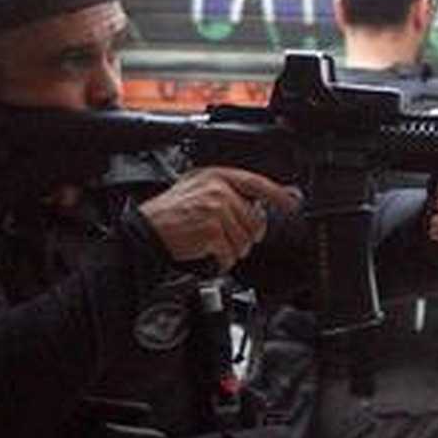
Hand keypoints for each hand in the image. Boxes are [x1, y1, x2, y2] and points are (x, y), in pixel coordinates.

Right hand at [138, 167, 299, 272]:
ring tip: (212, 245)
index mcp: (217, 176)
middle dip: (246, 237)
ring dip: (232, 250)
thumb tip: (261, 205)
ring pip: (245, 240)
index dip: (277, 195)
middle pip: (254, 221)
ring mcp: (216, 209)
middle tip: (226, 239)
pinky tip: (208, 255)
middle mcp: (218, 189)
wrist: (146, 230)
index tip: (292, 203)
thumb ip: (229, 193)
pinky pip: (230, 253)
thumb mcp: (199, 190)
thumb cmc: (170, 214)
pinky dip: (222, 261)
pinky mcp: (212, 230)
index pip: (256, 183)